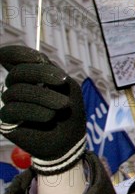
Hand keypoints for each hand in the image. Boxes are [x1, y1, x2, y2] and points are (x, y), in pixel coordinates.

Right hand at [0, 46, 85, 174]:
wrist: (69, 140)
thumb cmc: (69, 111)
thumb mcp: (66, 87)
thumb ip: (50, 71)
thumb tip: (37, 57)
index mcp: (31, 76)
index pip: (12, 57)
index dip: (17, 53)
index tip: (38, 58)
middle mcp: (17, 87)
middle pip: (17, 73)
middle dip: (41, 74)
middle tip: (63, 81)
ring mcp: (10, 102)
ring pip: (16, 91)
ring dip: (44, 97)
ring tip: (63, 105)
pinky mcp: (6, 120)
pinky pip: (13, 110)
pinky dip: (35, 111)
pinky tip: (50, 116)